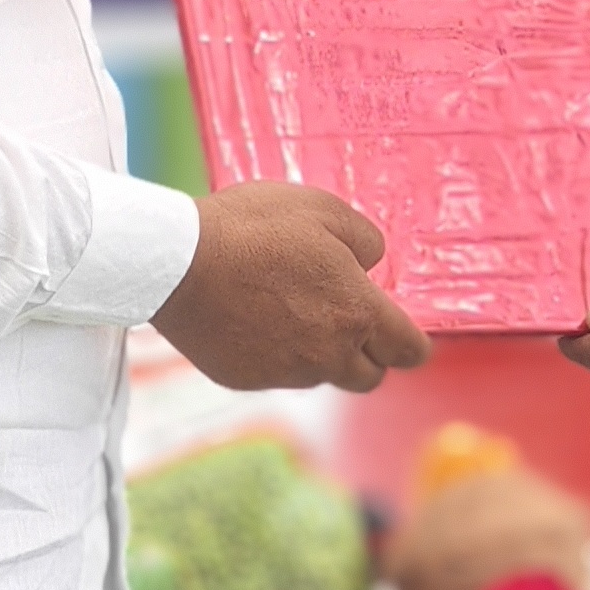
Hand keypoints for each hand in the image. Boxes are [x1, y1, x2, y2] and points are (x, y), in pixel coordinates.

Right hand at [154, 183, 430, 393]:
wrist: (177, 262)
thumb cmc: (253, 228)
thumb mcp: (324, 210)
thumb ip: (365, 241)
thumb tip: (370, 263)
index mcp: (357, 314)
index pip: (409, 351)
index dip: (412, 344)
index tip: (406, 337)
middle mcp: (329, 355)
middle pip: (370, 377)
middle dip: (370, 355)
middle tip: (350, 322)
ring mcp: (286, 373)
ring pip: (322, 376)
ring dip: (320, 354)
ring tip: (291, 310)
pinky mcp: (247, 380)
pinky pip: (276, 375)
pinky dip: (275, 355)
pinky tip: (254, 319)